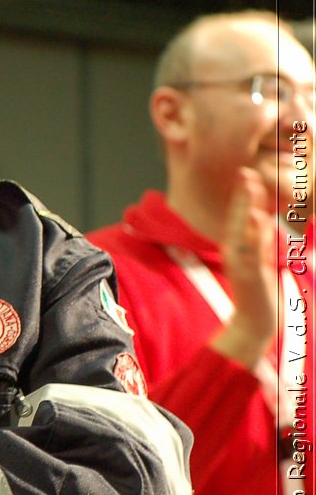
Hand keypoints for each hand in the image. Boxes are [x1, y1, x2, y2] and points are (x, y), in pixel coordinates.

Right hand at [211, 167, 278, 370]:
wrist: (254, 322)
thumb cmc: (257, 292)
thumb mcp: (256, 261)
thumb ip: (256, 242)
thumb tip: (259, 221)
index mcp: (237, 248)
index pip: (240, 217)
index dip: (244, 196)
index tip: (247, 174)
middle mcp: (234, 252)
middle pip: (238, 218)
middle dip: (243, 195)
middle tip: (246, 172)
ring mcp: (240, 263)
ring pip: (243, 230)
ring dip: (246, 207)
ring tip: (250, 187)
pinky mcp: (249, 274)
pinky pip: (252, 250)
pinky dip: (254, 234)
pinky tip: (258, 218)